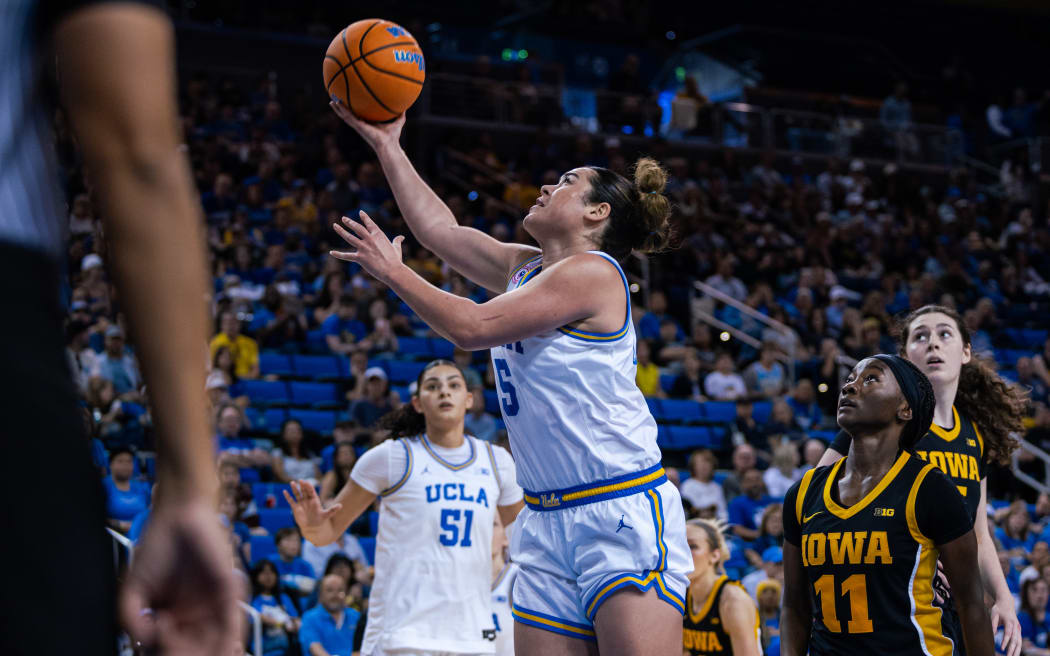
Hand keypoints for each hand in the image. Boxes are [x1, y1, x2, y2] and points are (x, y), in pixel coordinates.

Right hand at [120, 499, 241, 654]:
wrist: (179, 516)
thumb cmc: (156, 549)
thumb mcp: (133, 589)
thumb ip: (131, 618)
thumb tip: (145, 640)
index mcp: (171, 620)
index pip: (170, 651)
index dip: (164, 655)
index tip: (155, 652)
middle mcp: (194, 617)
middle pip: (194, 652)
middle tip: (171, 652)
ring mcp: (213, 607)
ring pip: (216, 645)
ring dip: (207, 654)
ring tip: (186, 651)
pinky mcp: (229, 593)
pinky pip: (233, 624)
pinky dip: (227, 641)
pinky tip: (214, 646)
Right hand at [284, 480, 341, 545]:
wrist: (313, 528)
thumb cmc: (320, 521)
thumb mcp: (326, 515)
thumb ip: (332, 510)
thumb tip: (341, 505)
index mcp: (314, 500)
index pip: (311, 491)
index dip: (308, 486)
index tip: (306, 482)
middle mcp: (307, 500)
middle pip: (304, 491)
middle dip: (302, 485)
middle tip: (300, 480)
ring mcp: (301, 503)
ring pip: (297, 494)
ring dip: (295, 488)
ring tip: (292, 482)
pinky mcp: (296, 508)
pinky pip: (291, 501)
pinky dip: (288, 496)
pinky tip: (285, 491)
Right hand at [329, 99, 404, 151]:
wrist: (388, 145)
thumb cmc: (393, 137)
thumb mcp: (398, 122)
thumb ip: (401, 114)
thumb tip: (406, 106)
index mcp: (368, 123)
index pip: (360, 114)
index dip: (355, 109)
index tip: (351, 102)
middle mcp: (361, 124)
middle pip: (349, 114)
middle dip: (343, 108)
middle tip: (336, 99)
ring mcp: (358, 125)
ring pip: (345, 116)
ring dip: (338, 108)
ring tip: (331, 100)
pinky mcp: (357, 126)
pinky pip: (347, 116)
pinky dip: (341, 110)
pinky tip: (336, 103)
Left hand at [330, 212, 404, 284]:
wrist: (393, 270)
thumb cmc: (396, 260)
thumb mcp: (397, 248)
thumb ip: (397, 241)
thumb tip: (401, 237)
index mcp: (378, 235)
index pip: (370, 223)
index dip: (365, 217)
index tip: (360, 212)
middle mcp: (370, 239)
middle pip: (357, 228)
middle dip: (349, 222)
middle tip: (343, 219)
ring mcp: (364, 248)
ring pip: (349, 237)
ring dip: (341, 231)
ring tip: (335, 226)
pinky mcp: (360, 258)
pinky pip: (347, 256)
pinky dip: (339, 254)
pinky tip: (331, 252)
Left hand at [991, 597, 1021, 655]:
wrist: (1007, 603)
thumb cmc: (998, 609)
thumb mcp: (993, 614)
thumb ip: (993, 624)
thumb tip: (992, 635)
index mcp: (1010, 622)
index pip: (1008, 634)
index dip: (1005, 642)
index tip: (1002, 648)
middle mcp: (1016, 626)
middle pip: (1015, 640)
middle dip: (1012, 649)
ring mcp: (1018, 628)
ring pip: (1019, 641)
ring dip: (1017, 650)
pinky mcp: (1019, 630)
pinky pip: (1019, 640)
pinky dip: (1018, 647)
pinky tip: (1015, 653)